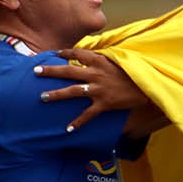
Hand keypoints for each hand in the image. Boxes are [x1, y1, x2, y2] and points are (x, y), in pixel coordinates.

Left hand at [36, 48, 151, 131]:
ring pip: (72, 91)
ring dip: (56, 94)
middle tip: (36, 71)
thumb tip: (89, 56)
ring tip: (42, 97)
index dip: (64, 53)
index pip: (77, 53)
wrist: (147, 85)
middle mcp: (96, 74)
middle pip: (68, 71)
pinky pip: (88, 114)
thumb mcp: (117, 60)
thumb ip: (102, 58)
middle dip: (51, 71)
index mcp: (99, 60)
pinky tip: (67, 129)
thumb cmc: (133, 71)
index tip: (54, 54)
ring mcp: (98, 89)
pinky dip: (78, 122)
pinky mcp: (104, 103)